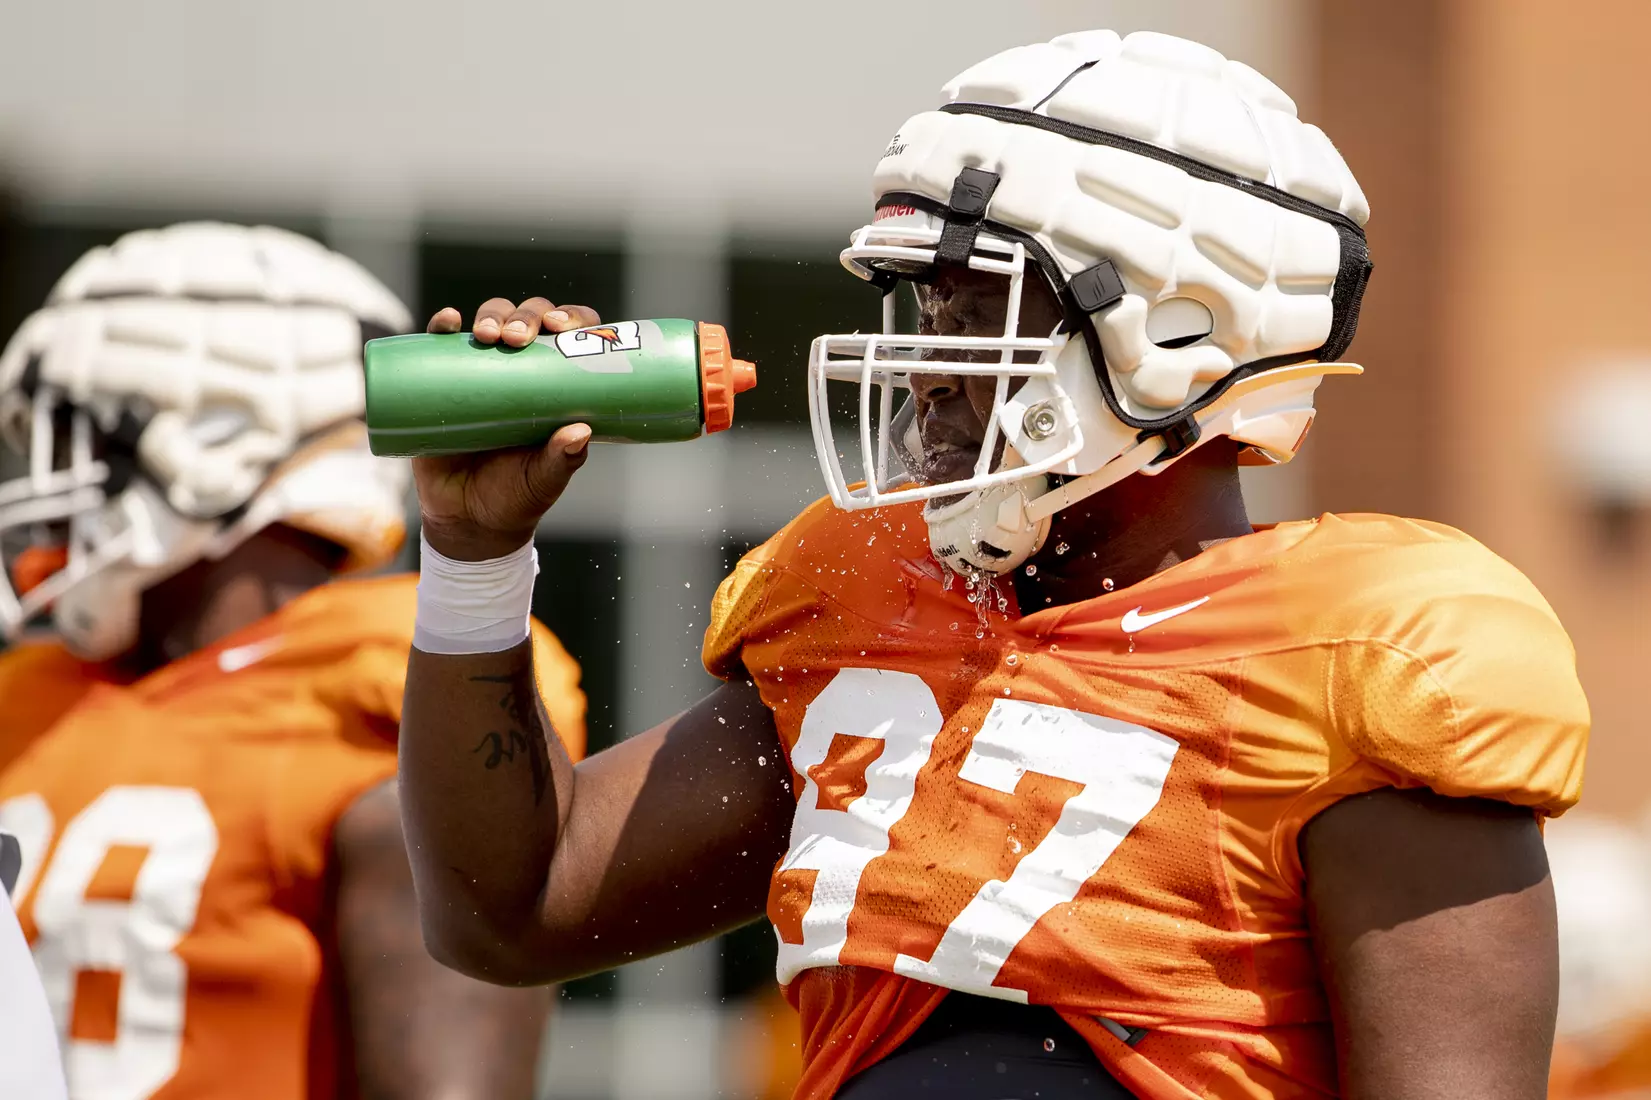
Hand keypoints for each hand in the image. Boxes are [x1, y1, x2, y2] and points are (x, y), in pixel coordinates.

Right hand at [413, 299, 602, 560]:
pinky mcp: (442, 381)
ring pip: (490, 322)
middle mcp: (521, 369)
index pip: (571, 337)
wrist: (467, 520)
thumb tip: (581, 432)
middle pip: (529, 320)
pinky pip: (440, 345)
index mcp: (556, 385)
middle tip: (520, 338)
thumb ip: (562, 460)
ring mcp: (480, 371)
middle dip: (527, 317)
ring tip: (490, 335)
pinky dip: (442, 327)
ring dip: (492, 315)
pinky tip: (448, 321)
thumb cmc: (516, 496)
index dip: (572, 319)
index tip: (565, 327)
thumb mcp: (544, 480)